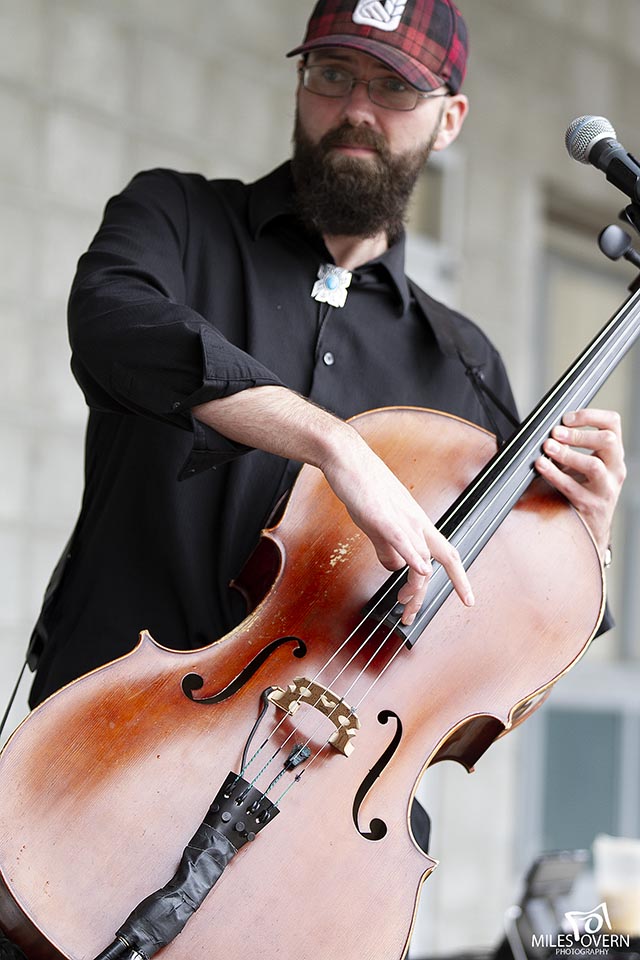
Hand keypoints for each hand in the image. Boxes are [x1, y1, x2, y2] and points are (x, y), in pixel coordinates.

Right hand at [320, 432, 474, 624]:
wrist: (348, 458)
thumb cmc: (362, 487)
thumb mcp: (378, 523)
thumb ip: (388, 548)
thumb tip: (395, 569)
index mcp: (417, 522)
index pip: (447, 553)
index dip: (460, 578)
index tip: (467, 600)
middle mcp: (416, 521)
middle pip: (443, 558)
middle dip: (441, 589)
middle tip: (416, 613)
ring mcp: (402, 518)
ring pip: (420, 556)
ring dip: (415, 587)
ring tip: (403, 604)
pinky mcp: (382, 516)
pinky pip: (402, 539)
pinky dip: (413, 557)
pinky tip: (419, 571)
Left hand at [536, 408, 625, 557]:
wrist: (591, 528)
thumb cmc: (584, 490)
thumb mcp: (584, 465)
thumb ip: (572, 445)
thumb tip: (547, 426)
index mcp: (614, 455)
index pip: (612, 424)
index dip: (590, 415)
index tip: (567, 417)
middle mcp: (615, 470)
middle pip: (608, 441)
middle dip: (579, 434)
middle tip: (555, 432)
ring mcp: (605, 489)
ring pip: (594, 466)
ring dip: (567, 454)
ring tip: (548, 447)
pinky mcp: (590, 506)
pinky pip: (571, 488)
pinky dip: (554, 474)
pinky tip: (541, 465)